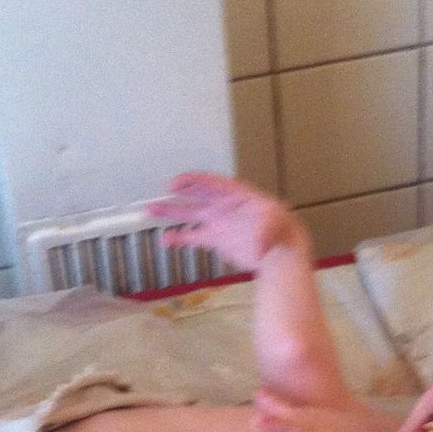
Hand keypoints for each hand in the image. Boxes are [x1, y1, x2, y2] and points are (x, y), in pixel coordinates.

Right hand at [145, 172, 305, 272]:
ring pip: (190, 215)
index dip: (193, 182)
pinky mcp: (216, 239)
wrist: (281, 249)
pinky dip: (180, 238)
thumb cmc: (280, 230)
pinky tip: (165, 240)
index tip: (175, 184)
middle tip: (156, 198)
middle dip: (176, 197)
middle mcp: (223, 206)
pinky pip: (194, 236)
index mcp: (235, 195)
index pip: (211, 184)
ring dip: (171, 214)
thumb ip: (263, 235)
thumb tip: (258, 249)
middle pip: (195, 197)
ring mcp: (218, 222)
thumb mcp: (274, 226)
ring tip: (151, 212)